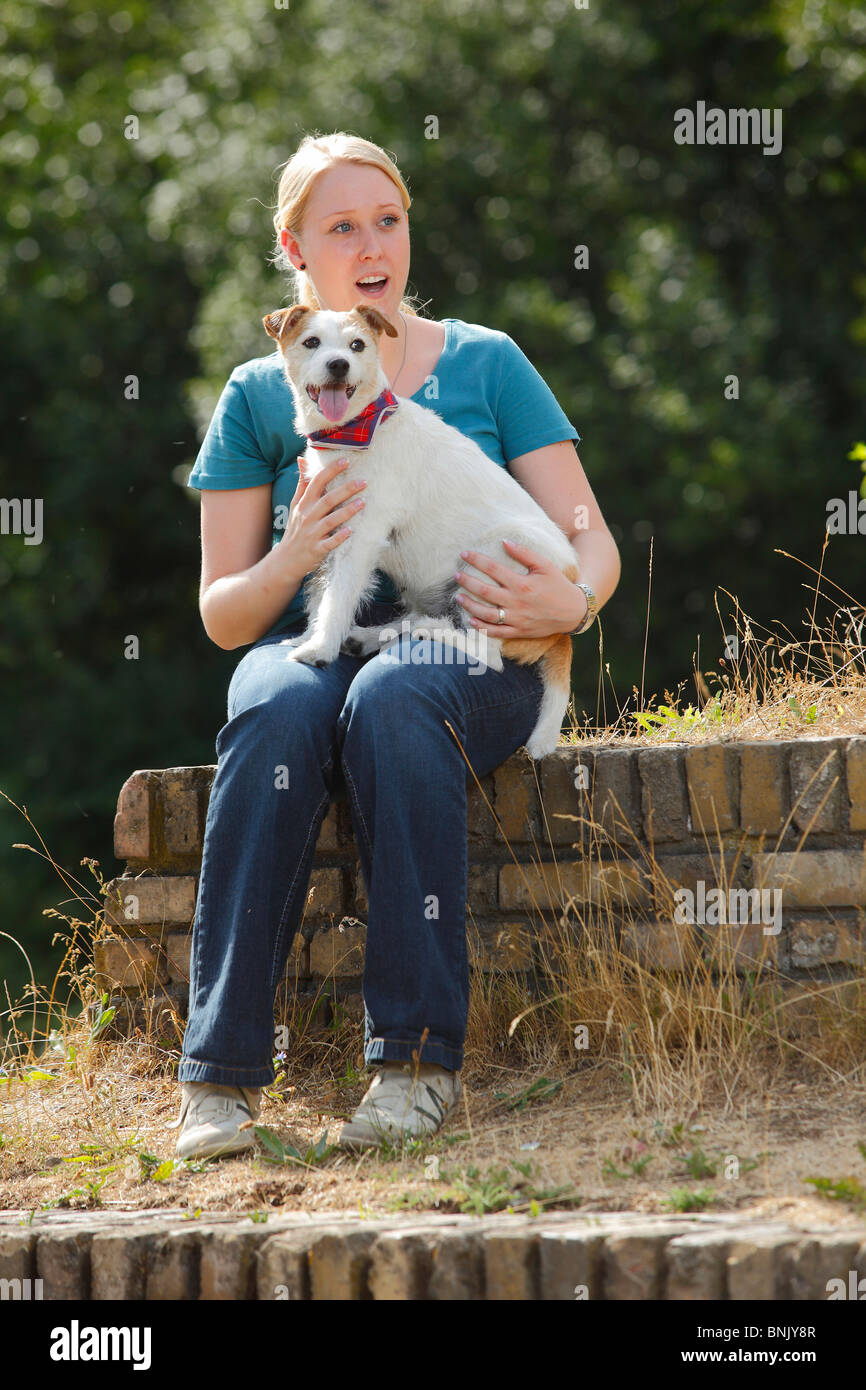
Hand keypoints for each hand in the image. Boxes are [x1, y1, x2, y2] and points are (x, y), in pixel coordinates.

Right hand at [277, 455, 367, 576]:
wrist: (285, 561)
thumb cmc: (294, 530)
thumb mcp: (295, 506)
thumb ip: (302, 484)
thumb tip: (302, 460)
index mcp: (304, 504)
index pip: (317, 482)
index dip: (331, 470)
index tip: (346, 460)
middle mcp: (307, 517)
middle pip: (327, 499)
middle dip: (346, 490)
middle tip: (363, 481)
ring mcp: (312, 534)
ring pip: (331, 520)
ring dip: (347, 511)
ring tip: (363, 503)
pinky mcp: (317, 550)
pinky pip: (329, 543)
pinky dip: (339, 537)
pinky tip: (351, 531)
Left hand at [453, 539, 585, 638]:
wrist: (572, 612)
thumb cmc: (558, 585)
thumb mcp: (545, 565)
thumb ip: (524, 553)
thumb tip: (504, 542)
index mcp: (522, 584)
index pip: (494, 570)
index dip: (477, 560)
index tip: (464, 554)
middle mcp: (517, 602)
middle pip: (485, 592)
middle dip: (468, 582)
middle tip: (456, 575)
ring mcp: (516, 619)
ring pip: (486, 614)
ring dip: (470, 605)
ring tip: (458, 597)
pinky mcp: (518, 631)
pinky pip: (496, 632)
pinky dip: (482, 628)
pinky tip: (470, 620)